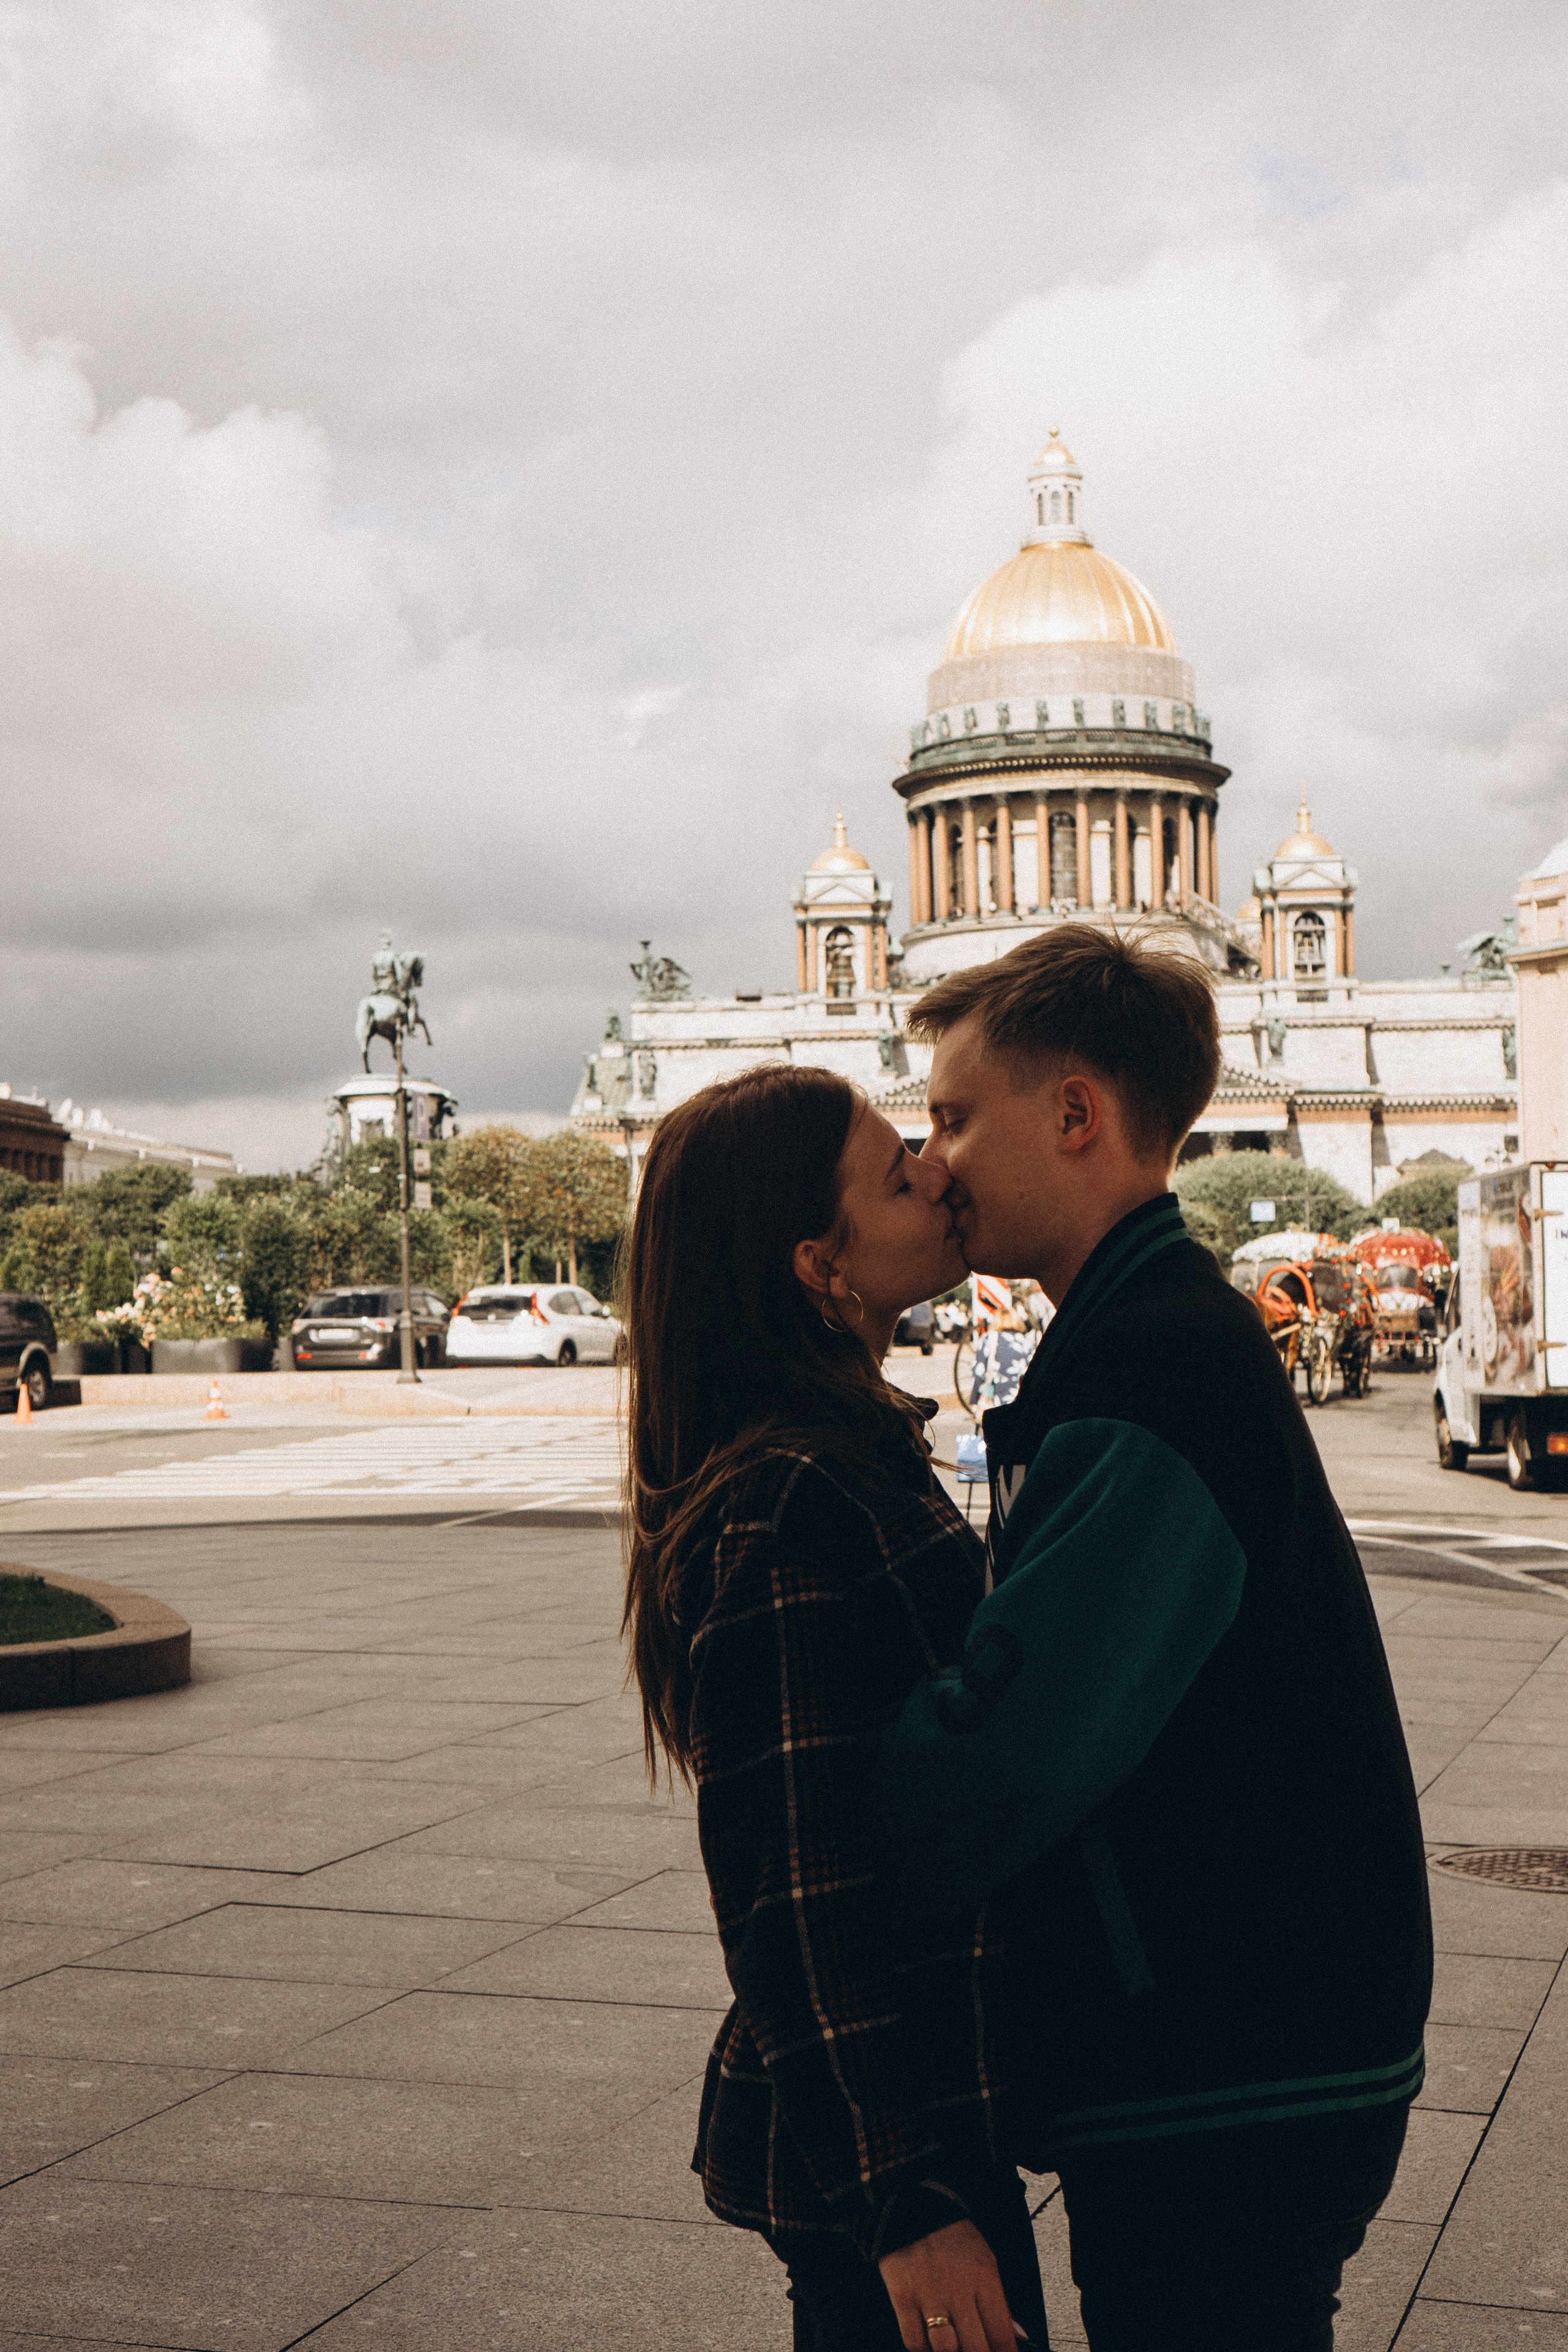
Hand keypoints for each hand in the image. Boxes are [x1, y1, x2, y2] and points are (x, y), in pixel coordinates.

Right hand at [878, 2218, 1025, 2350]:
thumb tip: (1017, 2335)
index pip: (1001, 2334)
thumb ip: (1000, 2302)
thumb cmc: (952, 2235)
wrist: (913, 2206)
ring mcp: (928, 2295)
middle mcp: (957, 2289)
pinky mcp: (903, 2297)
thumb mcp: (986, 2260)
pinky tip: (930, 2349)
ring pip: (945, 2350)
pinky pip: (914, 2341)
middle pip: (976, 2348)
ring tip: (956, 2350)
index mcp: (984, 2278)